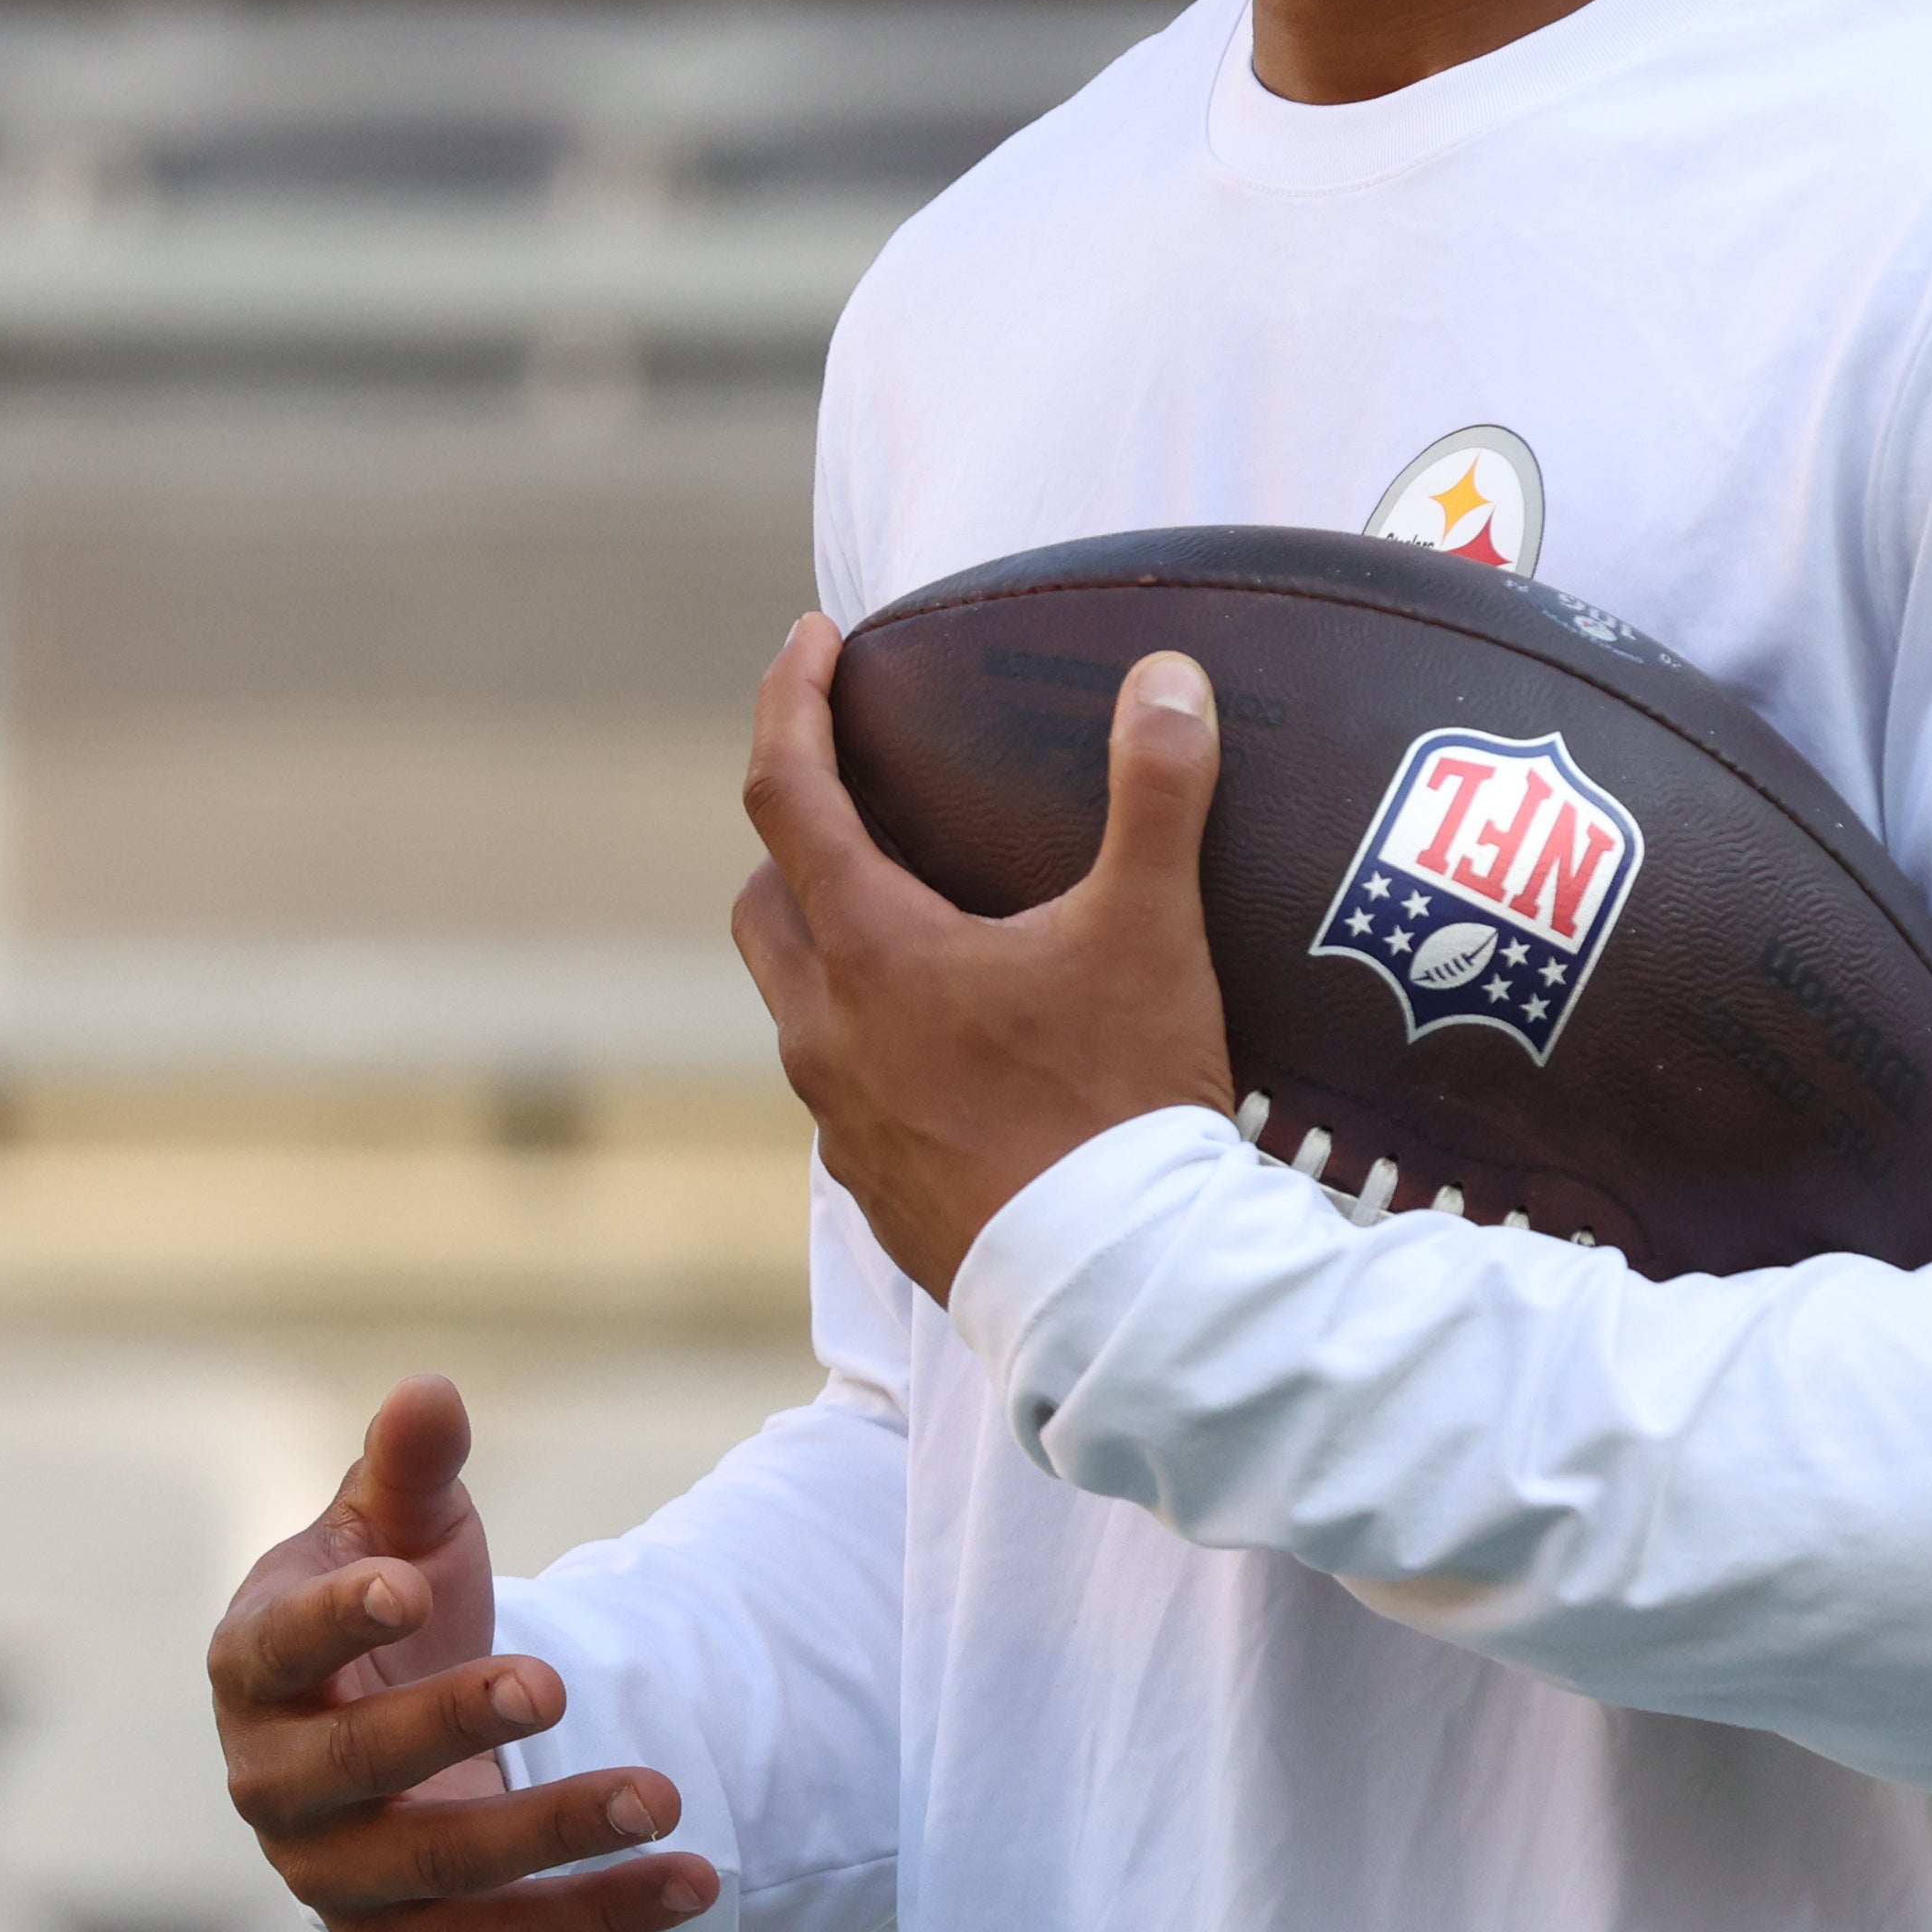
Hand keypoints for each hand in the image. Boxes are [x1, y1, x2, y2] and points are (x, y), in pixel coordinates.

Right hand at [207, 1376, 715, 1931]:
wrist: (387, 1730)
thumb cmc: (386, 1599)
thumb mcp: (399, 1526)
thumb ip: (410, 1464)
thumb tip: (430, 1388)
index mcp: (252, 1662)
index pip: (279, 1646)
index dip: (338, 1620)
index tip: (412, 1587)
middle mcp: (272, 1779)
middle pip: (354, 1764)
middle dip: (454, 1725)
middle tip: (555, 1683)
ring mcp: (333, 1874)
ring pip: (440, 1870)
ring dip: (552, 1836)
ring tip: (663, 1796)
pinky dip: (598, 1917)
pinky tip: (692, 1880)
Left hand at [734, 612, 1235, 1300]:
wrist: (1114, 1292)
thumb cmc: (1119, 1104)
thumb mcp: (1147, 933)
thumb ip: (1157, 794)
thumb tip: (1167, 679)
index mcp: (869, 949)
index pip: (785, 790)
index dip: (788, 699)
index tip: (811, 639)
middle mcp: (825, 1030)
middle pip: (764, 899)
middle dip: (795, 836)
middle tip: (860, 797)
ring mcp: (839, 1119)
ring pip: (798, 1002)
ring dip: (831, 946)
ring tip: (916, 923)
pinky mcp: (872, 1188)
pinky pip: (842, 1088)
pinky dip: (871, 1040)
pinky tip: (949, 1046)